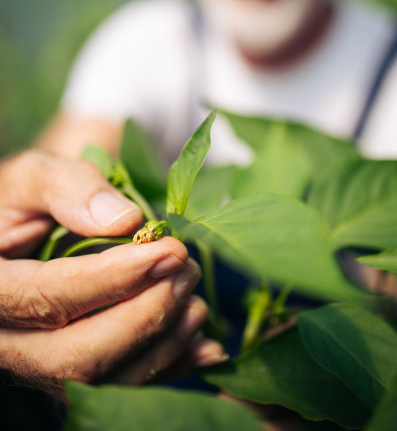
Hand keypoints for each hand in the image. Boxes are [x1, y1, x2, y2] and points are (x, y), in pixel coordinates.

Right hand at [0, 150, 225, 396]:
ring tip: (195, 296)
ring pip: (102, 383)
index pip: (46, 298)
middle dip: (144, 316)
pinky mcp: (71, 375)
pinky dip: (169, 369)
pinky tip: (204, 343)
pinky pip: (121, 391)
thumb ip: (67, 188)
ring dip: (162, 344)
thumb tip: (125, 221)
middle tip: (186, 269)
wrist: (25, 230)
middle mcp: (8, 342)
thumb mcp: (33, 177)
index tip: (167, 252)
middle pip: (76, 357)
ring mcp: (39, 366)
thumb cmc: (26, 200)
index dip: (112, 279)